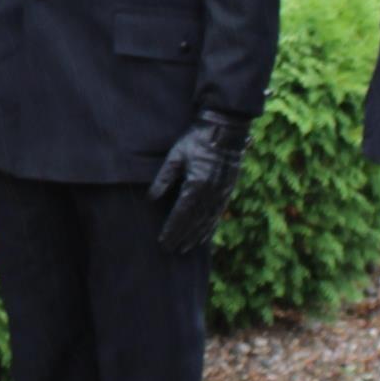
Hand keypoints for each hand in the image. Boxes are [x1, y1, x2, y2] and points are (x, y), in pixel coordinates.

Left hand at [148, 110, 252, 254]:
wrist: (225, 130)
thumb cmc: (196, 140)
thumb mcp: (176, 155)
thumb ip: (164, 178)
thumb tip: (151, 199)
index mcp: (196, 184)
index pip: (181, 214)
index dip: (172, 230)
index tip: (163, 242)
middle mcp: (211, 193)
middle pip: (194, 222)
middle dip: (181, 237)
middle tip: (170, 250)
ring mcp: (221, 193)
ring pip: (207, 221)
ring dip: (196, 237)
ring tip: (185, 248)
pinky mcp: (228, 191)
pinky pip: (217, 214)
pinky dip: (210, 228)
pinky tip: (204, 236)